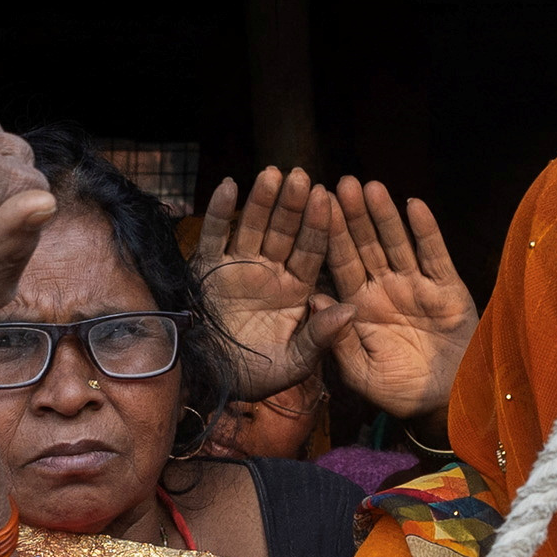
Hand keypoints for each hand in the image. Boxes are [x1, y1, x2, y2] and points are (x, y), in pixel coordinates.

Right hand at [194, 168, 331, 398]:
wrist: (209, 382)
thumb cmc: (256, 375)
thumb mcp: (295, 363)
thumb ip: (321, 337)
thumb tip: (350, 310)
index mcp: (296, 289)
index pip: (312, 251)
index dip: (319, 226)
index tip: (328, 199)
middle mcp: (270, 272)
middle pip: (284, 231)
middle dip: (293, 205)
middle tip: (302, 175)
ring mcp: (238, 266)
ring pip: (252, 226)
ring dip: (261, 200)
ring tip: (272, 174)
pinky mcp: (207, 266)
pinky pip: (214, 234)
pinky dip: (219, 211)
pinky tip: (230, 185)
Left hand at [314, 180, 473, 424]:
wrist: (449, 403)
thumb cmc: (401, 392)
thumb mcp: (361, 373)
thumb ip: (337, 339)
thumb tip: (313, 297)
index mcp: (360, 307)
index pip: (340, 263)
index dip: (329, 235)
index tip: (315, 206)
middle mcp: (385, 289)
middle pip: (366, 245)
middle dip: (353, 216)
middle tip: (340, 182)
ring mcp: (416, 286)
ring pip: (397, 243)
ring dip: (384, 215)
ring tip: (371, 186)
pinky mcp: (447, 288)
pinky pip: (434, 254)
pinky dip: (425, 230)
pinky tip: (414, 204)